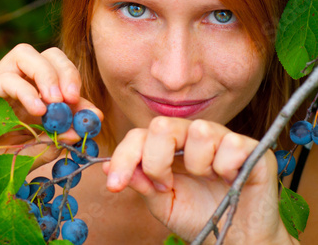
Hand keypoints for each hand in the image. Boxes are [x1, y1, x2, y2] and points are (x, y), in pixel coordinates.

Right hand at [0, 44, 102, 192]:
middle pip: (47, 55)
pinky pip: (6, 77)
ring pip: (24, 53)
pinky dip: (26, 91)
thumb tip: (78, 132)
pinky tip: (38, 112)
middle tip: (73, 98)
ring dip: (47, 74)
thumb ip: (49, 145)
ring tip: (57, 101)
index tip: (94, 116)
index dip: (79, 93)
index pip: (60, 80)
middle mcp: (15, 87)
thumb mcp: (25, 158)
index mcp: (29, 100)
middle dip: (67, 71)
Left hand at [102, 116, 294, 243]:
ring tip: (207, 181)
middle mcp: (192, 135)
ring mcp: (221, 138)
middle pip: (163, 125)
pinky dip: (227, 168)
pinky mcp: (250, 147)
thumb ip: (139, 182)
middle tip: (164, 185)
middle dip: (156, 160)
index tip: (115, 184)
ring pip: (199, 132)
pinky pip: (231, 144)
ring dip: (197, 165)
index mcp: (168, 145)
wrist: (235, 239)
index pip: (139, 135)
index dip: (123, 157)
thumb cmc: (198, 216)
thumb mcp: (161, 203)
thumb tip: (108, 168)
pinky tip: (230, 179)